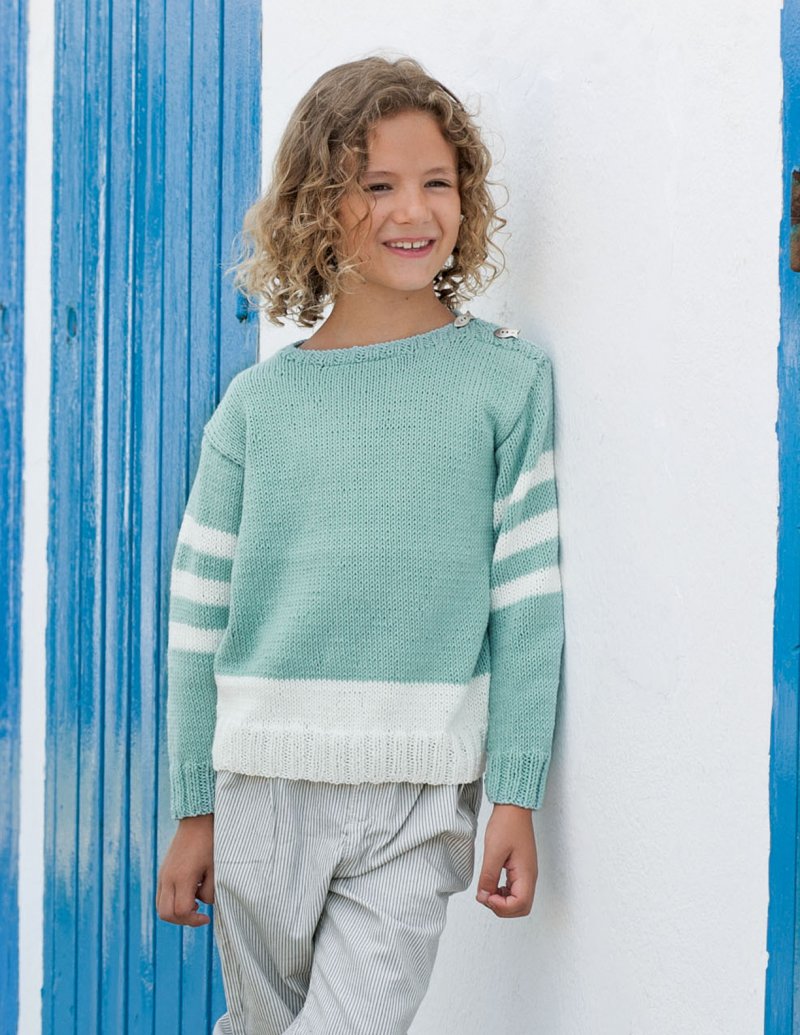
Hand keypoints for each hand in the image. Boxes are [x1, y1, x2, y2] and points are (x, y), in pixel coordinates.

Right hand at [156, 813, 214, 925]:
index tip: (207, 917)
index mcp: (182, 877)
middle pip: (166, 914)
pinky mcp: (162, 872)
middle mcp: (168, 878)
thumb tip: (203, 904)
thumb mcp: (216, 868)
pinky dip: (172, 902)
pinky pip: (161, 896)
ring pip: (160, 907)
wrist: (197, 821)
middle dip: (183, 920)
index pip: (181, 911)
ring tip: (194, 902)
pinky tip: (189, 893)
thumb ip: (210, 891)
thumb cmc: (210, 843)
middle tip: (199, 914)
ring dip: (176, 912)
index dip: (194, 920)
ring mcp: (163, 875)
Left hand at [475, 803, 537, 917]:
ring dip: (502, 901)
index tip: (486, 896)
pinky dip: (502, 892)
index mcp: (526, 873)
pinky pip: (514, 889)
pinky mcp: (521, 868)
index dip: (501, 907)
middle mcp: (529, 876)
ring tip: (487, 889)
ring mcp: (526, 873)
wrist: (513, 808)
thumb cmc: (507, 824)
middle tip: (486, 896)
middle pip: (521, 907)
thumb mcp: (493, 851)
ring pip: (518, 900)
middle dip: (502, 908)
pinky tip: (492, 884)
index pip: (520, 905)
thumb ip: (488, 877)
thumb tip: (484, 896)